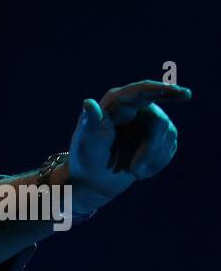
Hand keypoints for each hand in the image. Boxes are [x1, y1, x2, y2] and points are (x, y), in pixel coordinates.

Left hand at [66, 80, 190, 215]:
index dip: (164, 91)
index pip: (143, 91)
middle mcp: (137, 107)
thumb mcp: (86, 141)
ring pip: (168, 135)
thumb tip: (88, 103)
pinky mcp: (159, 136)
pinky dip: (156, 164)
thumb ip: (90, 121)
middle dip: (149, 150)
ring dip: (151, 160)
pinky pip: (170, 147)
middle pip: (159, 122)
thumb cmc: (85, 158)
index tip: (184, 95)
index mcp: (117, 102)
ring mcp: (150, 121)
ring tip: (132, 171)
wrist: (92, 180)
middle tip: (134, 171)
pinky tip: (140, 171)